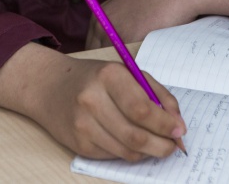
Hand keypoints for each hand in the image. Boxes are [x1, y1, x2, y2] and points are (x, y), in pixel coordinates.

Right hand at [0, 43, 185, 160]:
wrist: (48, 86)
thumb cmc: (94, 78)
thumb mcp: (125, 73)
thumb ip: (155, 93)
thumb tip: (177, 123)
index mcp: (108, 75)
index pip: (142, 108)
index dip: (165, 124)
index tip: (179, 131)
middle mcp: (92, 100)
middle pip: (136, 135)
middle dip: (162, 146)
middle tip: (173, 146)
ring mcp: (83, 124)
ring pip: (127, 151)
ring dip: (148, 152)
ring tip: (156, 145)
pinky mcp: (79, 144)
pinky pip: (114, 156)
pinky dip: (129, 153)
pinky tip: (130, 141)